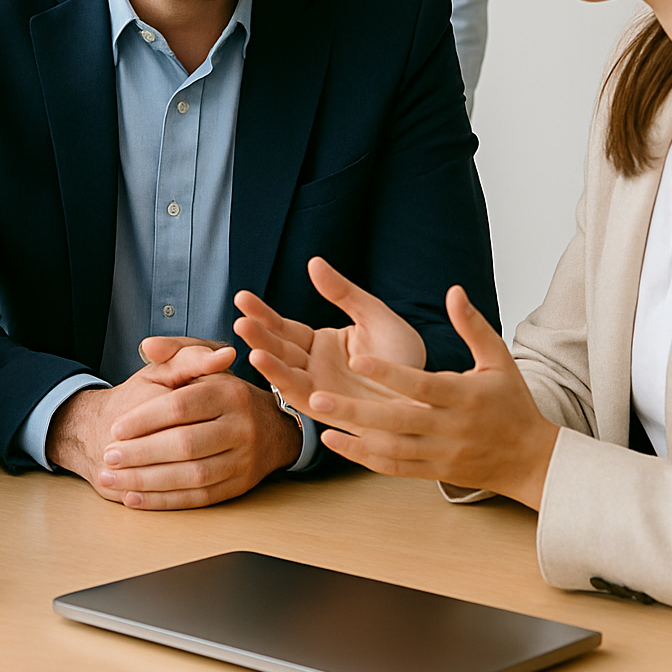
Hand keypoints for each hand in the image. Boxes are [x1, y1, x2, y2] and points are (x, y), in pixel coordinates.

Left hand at [49, 339, 302, 509]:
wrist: (271, 427)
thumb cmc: (223, 393)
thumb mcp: (203, 365)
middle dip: (141, 453)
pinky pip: (197, 499)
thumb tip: (148, 345)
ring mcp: (242, 460)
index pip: (180, 407)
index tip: (116, 428)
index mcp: (230, 392)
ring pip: (190, 476)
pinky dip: (163, 501)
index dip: (145, 419)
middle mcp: (241, 427)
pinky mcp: (238, 486)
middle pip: (184, 444)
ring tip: (112, 479)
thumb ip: (174, 351)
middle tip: (108, 457)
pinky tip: (134, 498)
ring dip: (146, 481)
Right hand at [233, 256, 426, 413]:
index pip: (284, 328)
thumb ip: (343, 293)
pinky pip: (301, 395)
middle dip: (258, 334)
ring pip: (284, 372)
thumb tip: (314, 262)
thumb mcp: (374, 315)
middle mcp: (315, 368)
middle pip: (278, 349)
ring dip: (265, 356)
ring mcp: (321, 390)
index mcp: (322, 344)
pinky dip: (283, 380)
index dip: (263, 314)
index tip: (242, 297)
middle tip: (240, 318)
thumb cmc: (405, 357)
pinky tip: (267, 364)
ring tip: (248, 339)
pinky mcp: (330, 410)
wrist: (432, 393)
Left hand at [308, 285, 558, 509]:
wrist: (530, 460)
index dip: (388, 373)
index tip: (355, 358)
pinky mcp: (434, 472)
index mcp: (465, 396)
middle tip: (317, 395)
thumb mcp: (499, 359)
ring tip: (318, 418)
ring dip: (353, 435)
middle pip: (398, 420)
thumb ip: (473, 325)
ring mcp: (441, 454)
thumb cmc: (512, 403)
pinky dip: (364, 457)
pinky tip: (336, 441)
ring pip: (391, 448)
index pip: (421, 385)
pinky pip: (395, 467)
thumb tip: (454, 290)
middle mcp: (450, 428)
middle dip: (356, 410)